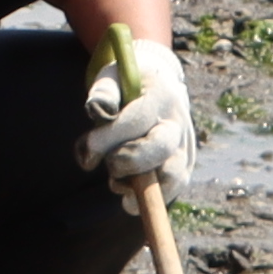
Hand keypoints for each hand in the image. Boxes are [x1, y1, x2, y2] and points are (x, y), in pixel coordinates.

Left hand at [80, 37, 198, 192]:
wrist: (160, 85)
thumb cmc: (128, 83)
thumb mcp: (113, 76)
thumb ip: (103, 91)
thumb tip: (97, 109)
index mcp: (161, 95)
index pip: (138, 119)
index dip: (109, 137)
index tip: (87, 147)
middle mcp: (178, 122)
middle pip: (160, 148)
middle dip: (127, 160)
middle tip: (109, 162)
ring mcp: (185, 146)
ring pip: (172, 176)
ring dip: (139, 185)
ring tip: (117, 180)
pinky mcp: (185, 165)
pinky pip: (171, 190)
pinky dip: (147, 198)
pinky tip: (125, 190)